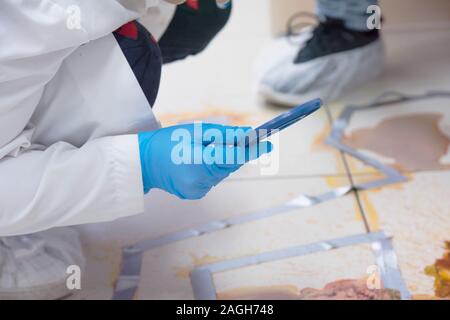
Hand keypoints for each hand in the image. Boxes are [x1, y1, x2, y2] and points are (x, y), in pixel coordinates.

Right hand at [138, 123, 271, 198]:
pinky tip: (203, 160)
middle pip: (230, 166)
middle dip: (238, 153)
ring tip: (212, 148)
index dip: (253, 150)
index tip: (269, 144)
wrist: (143, 162)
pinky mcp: (195, 194)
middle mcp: (201, 182)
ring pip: (222, 173)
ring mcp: (198, 190)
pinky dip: (213, 169)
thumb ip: (223, 135)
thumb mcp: (195, 131)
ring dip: (224, 161)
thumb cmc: (167, 142)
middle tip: (250, 141)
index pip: (234, 157)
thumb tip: (247, 136)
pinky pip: (212, 179)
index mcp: (200, 163)